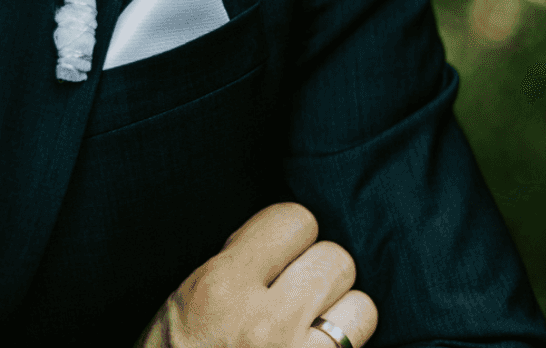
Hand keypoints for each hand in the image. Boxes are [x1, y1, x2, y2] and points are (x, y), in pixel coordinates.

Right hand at [133, 202, 377, 347]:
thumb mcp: (182, 302)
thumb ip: (233, 265)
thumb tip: (280, 241)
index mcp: (221, 288)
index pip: (295, 220)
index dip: (290, 234)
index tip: (280, 252)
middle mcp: (265, 322)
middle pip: (336, 259)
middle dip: (319, 272)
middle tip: (297, 291)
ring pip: (362, 308)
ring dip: (343, 314)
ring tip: (314, 325)